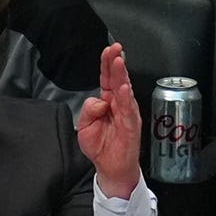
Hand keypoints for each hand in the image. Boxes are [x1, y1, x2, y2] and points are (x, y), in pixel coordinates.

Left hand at [77, 43, 141, 198]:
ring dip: (121, 75)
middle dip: (116, 62)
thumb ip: (88, 110)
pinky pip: (128, 109)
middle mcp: (118, 104)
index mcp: (107, 101)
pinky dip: (126, 98)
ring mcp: (126, 113)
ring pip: (124, 90)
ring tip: (118, 62)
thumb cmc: (100, 146)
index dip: (107, 64)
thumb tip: (99, 101)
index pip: (107, 78)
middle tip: (115, 48)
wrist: (110, 167)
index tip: (108, 50)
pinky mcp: (131, 125)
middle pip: (117, 79)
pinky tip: (124, 88)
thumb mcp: (84, 126)